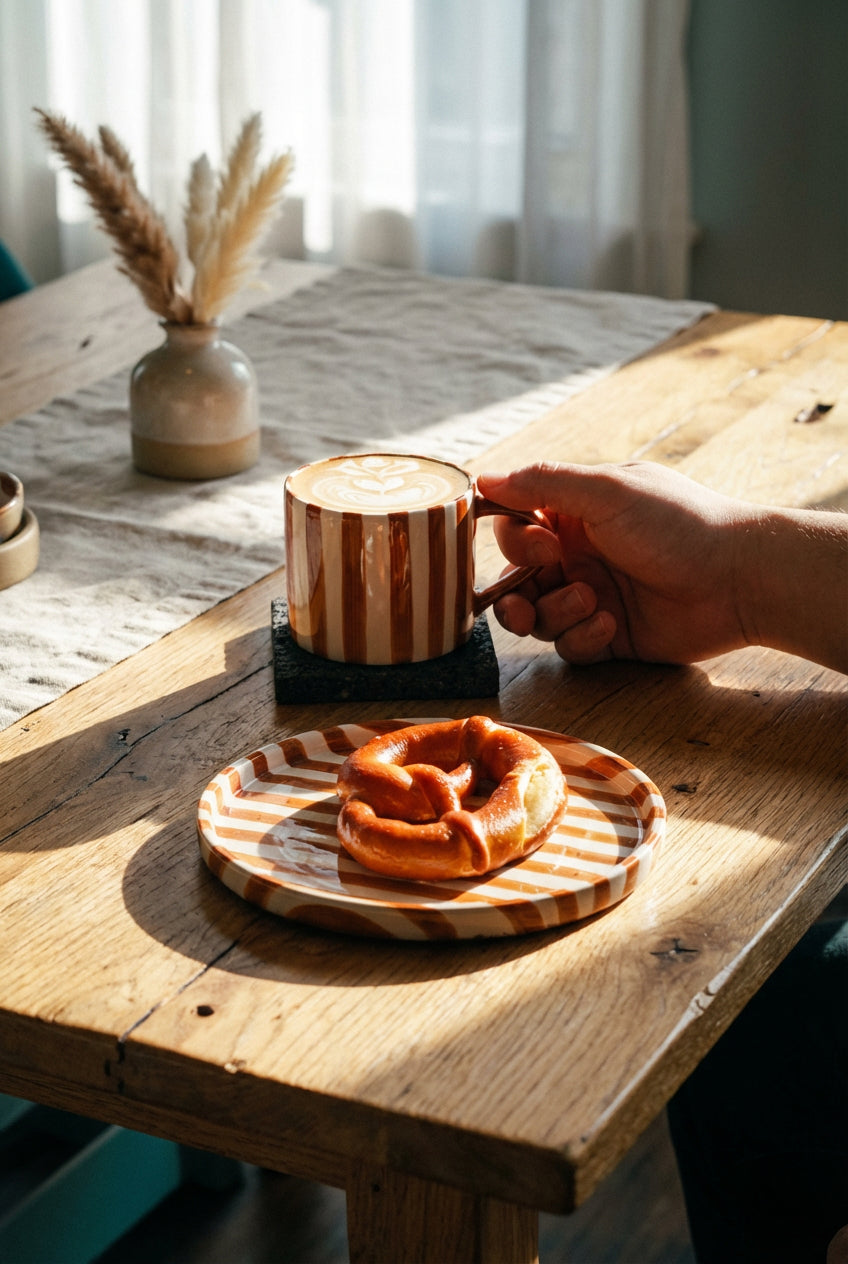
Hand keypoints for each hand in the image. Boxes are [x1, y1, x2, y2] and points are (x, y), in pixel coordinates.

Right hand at [479, 461, 759, 666]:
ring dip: (554, 613)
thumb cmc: (679, 524)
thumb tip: (482, 478)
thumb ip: (542, 484)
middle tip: (543, 583)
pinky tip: (612, 623)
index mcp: (576, 513)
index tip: (542, 546)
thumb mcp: (606, 491)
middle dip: (518, 590)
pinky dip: (581, 637)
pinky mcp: (608, 636)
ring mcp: (592, 596)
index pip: (514, 525)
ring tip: (592, 602)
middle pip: (516, 579)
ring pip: (537, 617)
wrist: (739, 579)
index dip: (515, 540)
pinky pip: (567, 646)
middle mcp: (579, 554)